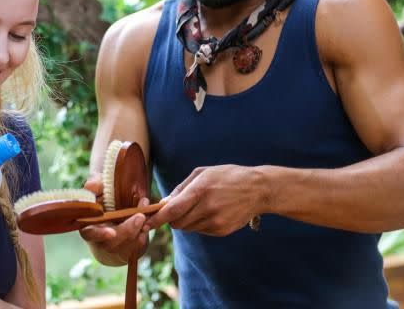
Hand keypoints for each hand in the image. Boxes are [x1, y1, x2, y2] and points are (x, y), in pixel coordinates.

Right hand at [78, 176, 148, 265]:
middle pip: (112, 243)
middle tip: (140, 216)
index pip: (90, 234)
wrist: (116, 211)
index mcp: (88, 226)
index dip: (100, 234)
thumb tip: (91, 187)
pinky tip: (149, 222)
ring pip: (127, 247)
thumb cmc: (103, 198)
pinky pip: (137, 247)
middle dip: (127, 230)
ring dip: (138, 232)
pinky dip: (144, 236)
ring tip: (145, 215)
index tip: (111, 232)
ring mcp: (114, 248)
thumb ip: (95, 185)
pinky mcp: (128, 250)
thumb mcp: (99, 188)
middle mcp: (100, 241)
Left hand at [146, 165, 267, 235]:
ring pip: (187, 228)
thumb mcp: (203, 173)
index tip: (145, 223)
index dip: (157, 219)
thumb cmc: (228, 176)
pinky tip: (210, 211)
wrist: (258, 189)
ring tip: (198, 205)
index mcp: (201, 190)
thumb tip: (165, 202)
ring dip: (185, 220)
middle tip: (175, 208)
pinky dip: (198, 223)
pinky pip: (200, 230)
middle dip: (171, 218)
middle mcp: (207, 208)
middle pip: (177, 222)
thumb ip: (182, 188)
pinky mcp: (222, 230)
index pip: (173, 210)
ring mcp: (216, 221)